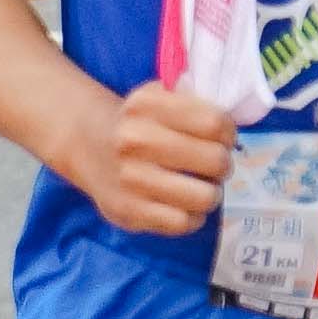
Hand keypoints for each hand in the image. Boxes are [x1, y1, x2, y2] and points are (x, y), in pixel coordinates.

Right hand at [78, 78, 238, 233]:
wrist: (87, 144)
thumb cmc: (140, 121)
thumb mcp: (160, 96)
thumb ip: (195, 102)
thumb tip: (229, 128)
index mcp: (146, 105)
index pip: (215, 123)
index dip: (228, 133)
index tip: (222, 137)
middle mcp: (134, 140)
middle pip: (215, 160)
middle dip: (222, 164)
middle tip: (214, 164)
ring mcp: (130, 178)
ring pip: (205, 196)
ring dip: (211, 193)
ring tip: (202, 186)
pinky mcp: (128, 211)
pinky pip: (184, 223)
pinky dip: (192, 216)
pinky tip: (184, 205)